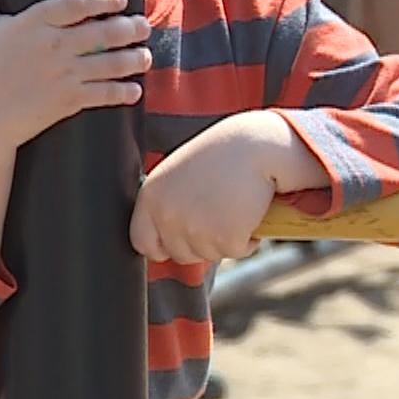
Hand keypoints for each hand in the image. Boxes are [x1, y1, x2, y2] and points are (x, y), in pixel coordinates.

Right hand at [0, 0, 152, 151]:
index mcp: (34, 22)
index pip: (77, 3)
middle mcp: (54, 44)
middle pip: (103, 31)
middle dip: (129, 28)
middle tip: (143, 26)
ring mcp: (64, 73)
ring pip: (110, 62)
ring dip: (134, 59)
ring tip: (146, 56)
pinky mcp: (68, 101)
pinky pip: (104, 94)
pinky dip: (123, 92)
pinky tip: (135, 91)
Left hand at [131, 111, 288, 262]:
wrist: (257, 144)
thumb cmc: (223, 155)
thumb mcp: (179, 176)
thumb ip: (169, 204)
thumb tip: (165, 241)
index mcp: (151, 196)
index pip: (141, 242)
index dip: (163, 245)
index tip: (180, 238)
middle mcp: (167, 214)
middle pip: (180, 254)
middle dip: (201, 242)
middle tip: (218, 211)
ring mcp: (194, 228)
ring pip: (210, 254)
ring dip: (226, 238)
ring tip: (233, 204)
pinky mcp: (225, 238)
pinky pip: (237, 251)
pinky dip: (248, 238)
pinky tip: (249, 210)